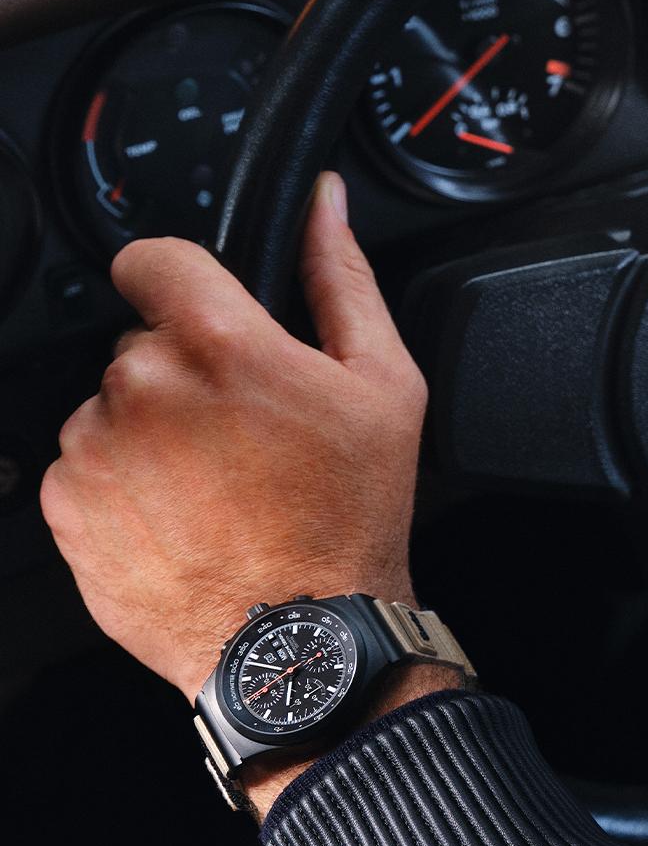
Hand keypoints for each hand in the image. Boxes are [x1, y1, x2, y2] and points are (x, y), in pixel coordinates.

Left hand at [42, 174, 442, 727]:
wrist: (300, 640)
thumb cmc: (347, 516)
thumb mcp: (382, 384)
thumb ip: (341, 277)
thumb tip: (322, 205)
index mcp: (216, 340)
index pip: (152, 257)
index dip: (181, 281)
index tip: (202, 317)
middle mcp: (141, 384)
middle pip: (142, 341)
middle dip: (184, 372)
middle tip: (242, 433)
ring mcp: (95, 448)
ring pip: (113, 406)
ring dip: (152, 431)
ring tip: (216, 486)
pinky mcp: (67, 506)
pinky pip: (86, 467)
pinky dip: (125, 485)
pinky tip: (183, 517)